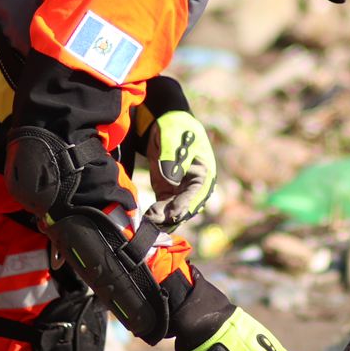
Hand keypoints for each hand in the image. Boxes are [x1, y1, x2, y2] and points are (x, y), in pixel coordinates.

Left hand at [141, 109, 215, 229]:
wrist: (163, 124)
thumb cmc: (173, 128)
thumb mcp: (173, 139)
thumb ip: (172, 159)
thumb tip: (171, 181)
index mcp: (204, 174)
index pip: (196, 195)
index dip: (185, 206)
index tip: (173, 215)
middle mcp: (195, 188)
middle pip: (185, 208)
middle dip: (171, 219)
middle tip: (155, 225)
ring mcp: (180, 192)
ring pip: (173, 213)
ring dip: (162, 221)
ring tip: (148, 226)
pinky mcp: (167, 193)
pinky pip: (163, 209)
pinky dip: (155, 216)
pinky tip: (145, 220)